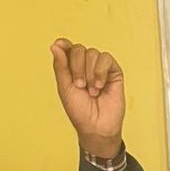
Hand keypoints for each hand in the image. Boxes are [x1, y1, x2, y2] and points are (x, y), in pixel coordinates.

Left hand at [50, 37, 124, 157]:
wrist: (96, 126)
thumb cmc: (80, 111)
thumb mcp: (64, 88)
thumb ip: (60, 66)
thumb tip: (55, 45)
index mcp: (72, 68)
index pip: (67, 48)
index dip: (64, 44)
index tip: (59, 46)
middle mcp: (86, 65)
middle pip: (78, 49)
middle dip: (77, 67)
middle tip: (79, 85)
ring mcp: (100, 67)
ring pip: (92, 53)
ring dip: (89, 73)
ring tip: (91, 91)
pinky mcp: (113, 71)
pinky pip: (106, 59)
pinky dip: (100, 72)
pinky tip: (99, 86)